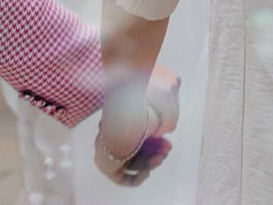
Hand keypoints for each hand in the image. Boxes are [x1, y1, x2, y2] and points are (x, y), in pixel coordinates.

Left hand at [94, 65, 181, 185]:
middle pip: (137, 149)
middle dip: (156, 152)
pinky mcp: (105, 161)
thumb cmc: (147, 96)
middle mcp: (114, 130)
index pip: (140, 135)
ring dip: (150, 164)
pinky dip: (137, 177)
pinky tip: (147, 170)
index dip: (156, 141)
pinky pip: (121, 176)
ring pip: (132, 162)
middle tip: (167, 151)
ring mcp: (109, 146)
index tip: (167, 141)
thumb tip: (163, 131)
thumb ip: (168, 115)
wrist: (128, 101)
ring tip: (160, 158)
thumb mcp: (167, 97)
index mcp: (124, 114)